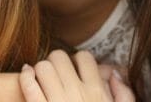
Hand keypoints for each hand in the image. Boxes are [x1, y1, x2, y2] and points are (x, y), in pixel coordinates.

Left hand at [19, 50, 134, 101]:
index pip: (84, 58)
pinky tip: (27, 75)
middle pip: (60, 57)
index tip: (74, 70)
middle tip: (56, 72)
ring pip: (42, 67)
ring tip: (43, 77)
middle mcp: (77, 95)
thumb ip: (125, 94)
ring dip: (40, 69)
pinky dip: (25, 76)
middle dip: (56, 62)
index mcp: (97, 93)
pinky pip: (28, 84)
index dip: (77, 61)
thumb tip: (114, 72)